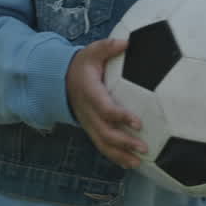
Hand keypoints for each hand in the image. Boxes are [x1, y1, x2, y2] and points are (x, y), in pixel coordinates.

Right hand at [65, 38, 146, 167]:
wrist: (61, 81)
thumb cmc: (84, 64)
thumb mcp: (92, 52)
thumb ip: (108, 46)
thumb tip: (127, 42)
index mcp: (90, 93)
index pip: (105, 108)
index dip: (121, 116)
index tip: (138, 121)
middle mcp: (88, 112)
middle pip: (105, 132)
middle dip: (124, 142)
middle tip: (144, 147)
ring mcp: (88, 123)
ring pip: (103, 143)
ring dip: (120, 154)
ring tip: (139, 162)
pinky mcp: (91, 129)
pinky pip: (102, 146)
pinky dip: (115, 157)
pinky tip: (130, 164)